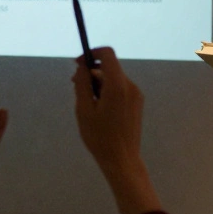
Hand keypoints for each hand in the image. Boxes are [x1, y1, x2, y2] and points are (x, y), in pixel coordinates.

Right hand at [73, 47, 144, 175]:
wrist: (122, 160)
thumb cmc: (99, 137)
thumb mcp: (84, 110)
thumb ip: (82, 84)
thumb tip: (82, 67)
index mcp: (118, 86)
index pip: (108, 54)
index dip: (92, 54)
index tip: (77, 64)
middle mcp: (130, 86)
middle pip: (110, 67)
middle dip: (91, 72)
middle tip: (75, 85)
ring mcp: (136, 95)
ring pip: (114, 79)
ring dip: (98, 83)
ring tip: (86, 102)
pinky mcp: (137, 103)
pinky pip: (120, 88)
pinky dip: (107, 91)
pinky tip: (98, 109)